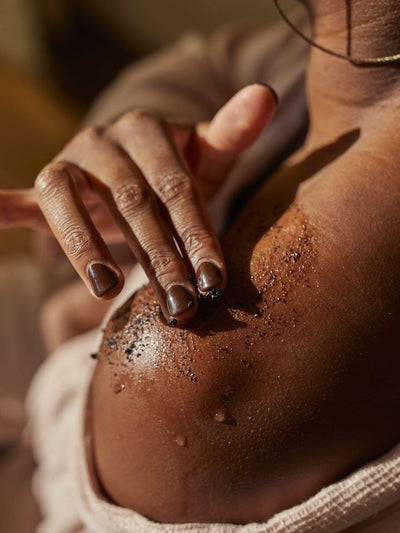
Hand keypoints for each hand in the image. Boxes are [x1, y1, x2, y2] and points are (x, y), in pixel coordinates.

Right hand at [0, 84, 276, 323]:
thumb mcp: (207, 157)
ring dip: (84, 247)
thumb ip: (230, 132)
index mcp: (146, 129)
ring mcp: (69, 164)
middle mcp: (102, 140)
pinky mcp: (43, 190)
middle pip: (131, 203)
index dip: (197, 234)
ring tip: (106, 290)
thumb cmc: (179, 174)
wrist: (138, 176)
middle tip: (179, 306)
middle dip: (158, 258)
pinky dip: (0, 209)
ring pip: (67, 202)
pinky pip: (19, 200)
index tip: (216, 281)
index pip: (176, 188)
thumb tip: (266, 95)